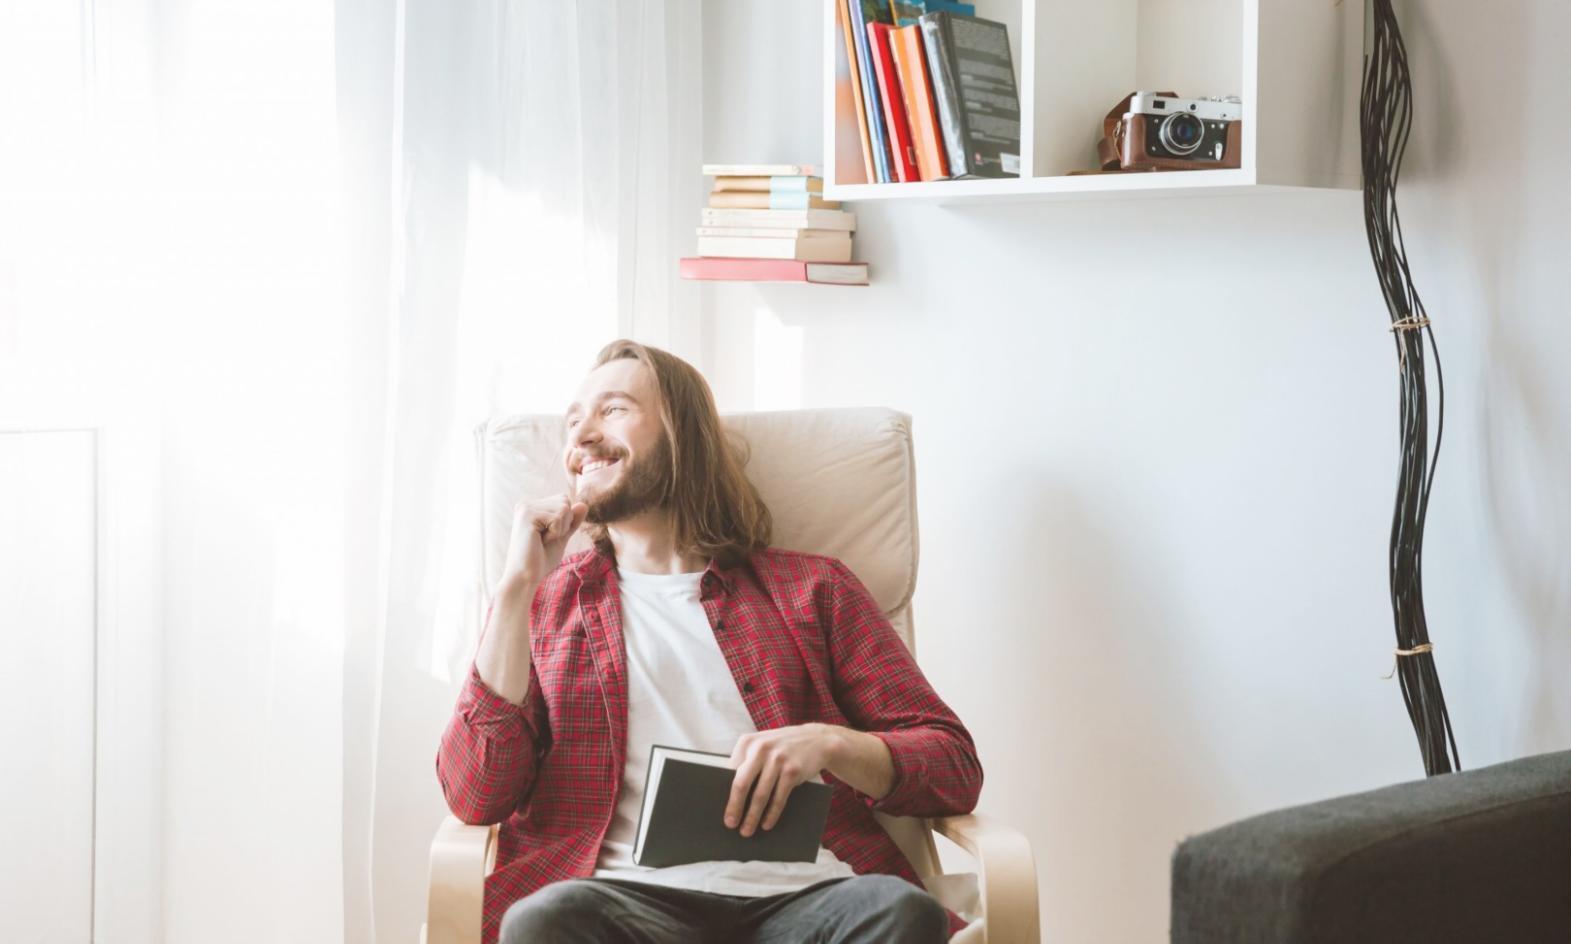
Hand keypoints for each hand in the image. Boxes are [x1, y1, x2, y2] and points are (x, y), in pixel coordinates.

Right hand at [500, 494, 587, 590]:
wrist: (525, 576)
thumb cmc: (541, 558)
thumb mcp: (561, 536)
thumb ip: (572, 520)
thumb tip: (584, 504)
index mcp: (532, 506)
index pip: (564, 500)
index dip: (565, 521)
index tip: (547, 536)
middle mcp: (526, 503)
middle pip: (565, 501)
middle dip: (564, 524)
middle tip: (545, 539)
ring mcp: (525, 508)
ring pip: (564, 508)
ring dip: (559, 529)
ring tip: (542, 540)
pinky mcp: (527, 516)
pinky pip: (558, 518)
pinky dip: (555, 533)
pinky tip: (539, 541)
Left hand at [725, 724, 839, 837]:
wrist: (817, 739)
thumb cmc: (783, 747)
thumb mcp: (763, 745)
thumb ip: (747, 761)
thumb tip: (732, 796)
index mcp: (747, 742)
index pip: (730, 772)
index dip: (725, 793)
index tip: (721, 810)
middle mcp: (760, 749)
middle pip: (742, 784)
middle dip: (735, 807)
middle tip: (730, 824)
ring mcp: (777, 760)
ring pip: (760, 795)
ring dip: (752, 816)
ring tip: (747, 830)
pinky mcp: (792, 771)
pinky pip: (778, 798)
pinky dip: (771, 814)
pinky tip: (766, 824)